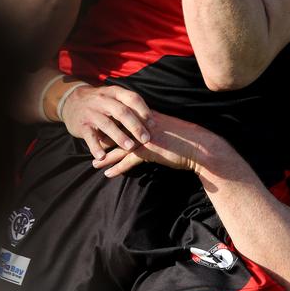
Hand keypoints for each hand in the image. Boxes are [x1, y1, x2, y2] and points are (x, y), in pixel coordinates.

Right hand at [60, 84, 153, 159]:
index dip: (144, 111)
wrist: (70, 101)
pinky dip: (95, 147)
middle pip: (122, 112)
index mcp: (114, 92)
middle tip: (146, 139)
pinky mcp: (81, 125)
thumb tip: (152, 122)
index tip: (153, 124)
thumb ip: (129, 107)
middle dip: (135, 126)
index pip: (132, 98)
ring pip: (107, 124)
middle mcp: (103, 100)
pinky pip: (89, 136)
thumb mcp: (113, 98)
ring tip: (130, 147)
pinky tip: (102, 157)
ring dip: (119, 136)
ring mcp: (91, 112)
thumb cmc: (100, 103)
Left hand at [92, 111, 212, 176]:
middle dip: (102, 138)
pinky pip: (128, 160)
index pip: (123, 119)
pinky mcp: (148, 150)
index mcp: (147, 117)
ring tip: (93, 162)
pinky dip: (117, 168)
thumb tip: (146, 131)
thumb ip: (154, 127)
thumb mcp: (167, 129)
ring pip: (118, 146)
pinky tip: (107, 174)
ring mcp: (144, 137)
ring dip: (105, 155)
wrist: (200, 147)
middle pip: (116, 130)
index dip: (109, 124)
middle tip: (89, 144)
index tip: (98, 129)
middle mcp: (143, 125)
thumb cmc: (186, 139)